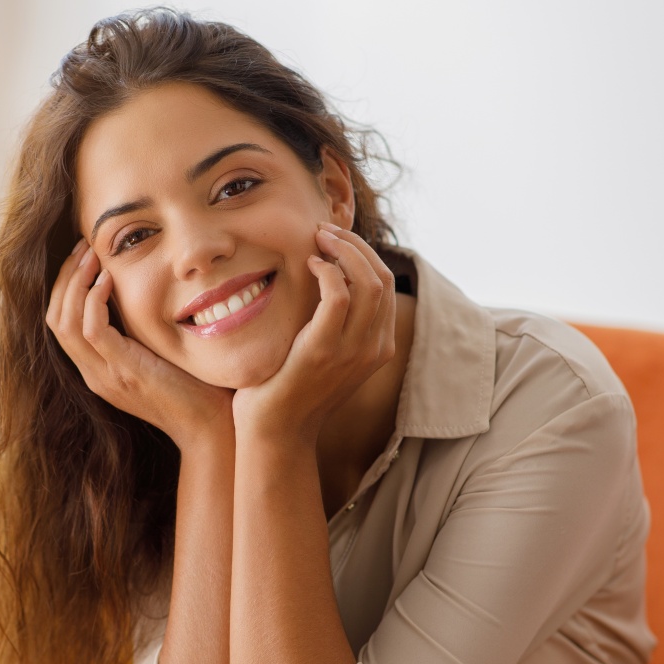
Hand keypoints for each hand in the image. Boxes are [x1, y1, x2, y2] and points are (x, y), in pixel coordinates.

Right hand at [46, 241, 234, 449]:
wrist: (209, 426)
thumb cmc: (195, 388)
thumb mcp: (158, 355)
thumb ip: (141, 331)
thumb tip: (141, 291)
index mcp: (98, 369)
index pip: (61, 322)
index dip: (66, 286)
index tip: (84, 256)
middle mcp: (94, 374)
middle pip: (54, 318)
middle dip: (65, 277)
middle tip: (83, 246)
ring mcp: (105, 375)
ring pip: (64, 322)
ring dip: (75, 282)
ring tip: (92, 255)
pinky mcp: (124, 372)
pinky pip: (91, 330)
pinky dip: (95, 299)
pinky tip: (110, 279)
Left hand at [231, 223, 396, 441]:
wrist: (276, 431)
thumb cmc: (291, 389)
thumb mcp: (326, 355)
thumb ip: (336, 325)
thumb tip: (328, 280)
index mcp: (379, 347)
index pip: (387, 285)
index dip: (364, 254)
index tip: (336, 240)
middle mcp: (374, 349)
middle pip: (383, 277)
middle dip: (356, 245)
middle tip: (325, 231)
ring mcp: (353, 351)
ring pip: (368, 281)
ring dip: (344, 250)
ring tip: (318, 240)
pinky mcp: (324, 350)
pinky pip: (338, 295)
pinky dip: (327, 271)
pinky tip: (309, 266)